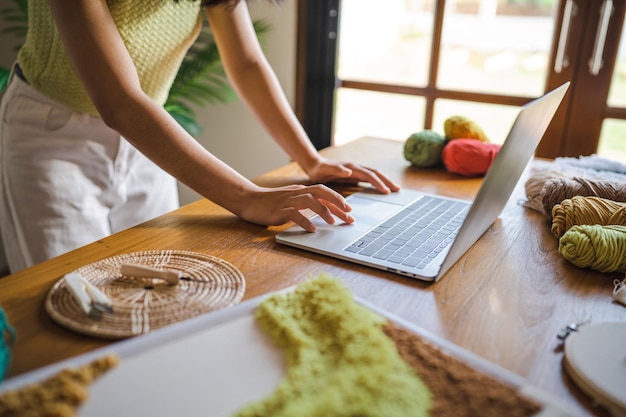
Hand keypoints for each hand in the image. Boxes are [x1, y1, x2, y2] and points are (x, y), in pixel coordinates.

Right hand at [238, 184, 354, 231]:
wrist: (249, 200)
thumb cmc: (271, 203)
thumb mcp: (291, 201)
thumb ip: (306, 205)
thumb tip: (323, 213)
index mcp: (301, 190)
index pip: (324, 193)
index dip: (338, 201)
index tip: (350, 211)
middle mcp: (297, 193)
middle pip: (321, 192)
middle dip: (337, 202)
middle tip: (348, 214)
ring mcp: (288, 200)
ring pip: (309, 200)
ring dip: (323, 211)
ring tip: (332, 222)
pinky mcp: (279, 209)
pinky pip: (294, 214)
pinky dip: (304, 221)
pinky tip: (312, 229)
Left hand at [305, 158, 399, 193]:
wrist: (314, 165)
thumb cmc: (319, 170)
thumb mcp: (325, 170)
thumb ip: (336, 170)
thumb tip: (349, 172)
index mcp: (352, 168)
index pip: (369, 175)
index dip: (378, 183)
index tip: (386, 191)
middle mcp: (356, 168)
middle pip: (376, 173)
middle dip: (387, 181)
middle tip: (397, 190)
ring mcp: (356, 171)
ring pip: (374, 175)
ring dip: (385, 181)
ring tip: (394, 189)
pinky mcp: (355, 174)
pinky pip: (369, 178)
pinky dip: (378, 182)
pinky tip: (382, 188)